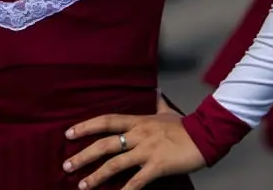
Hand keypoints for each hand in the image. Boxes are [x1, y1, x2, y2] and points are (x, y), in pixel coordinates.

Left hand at [63, 111, 204, 188]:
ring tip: (82, 185)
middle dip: (84, 155)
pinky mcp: (157, 166)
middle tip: (67, 164)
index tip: (69, 133)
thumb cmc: (186, 125)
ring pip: (116, 163)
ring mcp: (147, 151)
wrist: (206, 135)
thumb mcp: (168, 112)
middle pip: (105, 144)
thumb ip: (158, 103)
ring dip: (97, 175)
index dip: (86, 126)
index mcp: (138, 121)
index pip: (106, 121)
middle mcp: (138, 135)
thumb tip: (156, 92)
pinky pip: (137, 181)